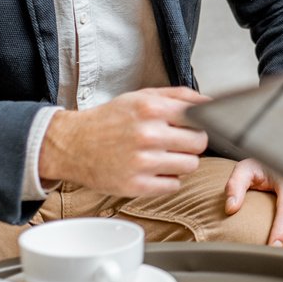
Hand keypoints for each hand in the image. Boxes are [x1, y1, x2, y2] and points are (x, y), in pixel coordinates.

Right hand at [38, 86, 209, 195]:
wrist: (73, 144)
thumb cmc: (110, 120)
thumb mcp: (142, 96)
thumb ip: (178, 96)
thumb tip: (209, 101)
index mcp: (151, 108)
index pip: (200, 118)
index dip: (200, 123)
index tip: (193, 127)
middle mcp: (148, 134)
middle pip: (199, 143)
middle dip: (192, 143)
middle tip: (177, 143)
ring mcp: (142, 162)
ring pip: (190, 166)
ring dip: (182, 162)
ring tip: (164, 156)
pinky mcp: (136, 186)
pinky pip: (174, 185)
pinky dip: (168, 179)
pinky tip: (153, 170)